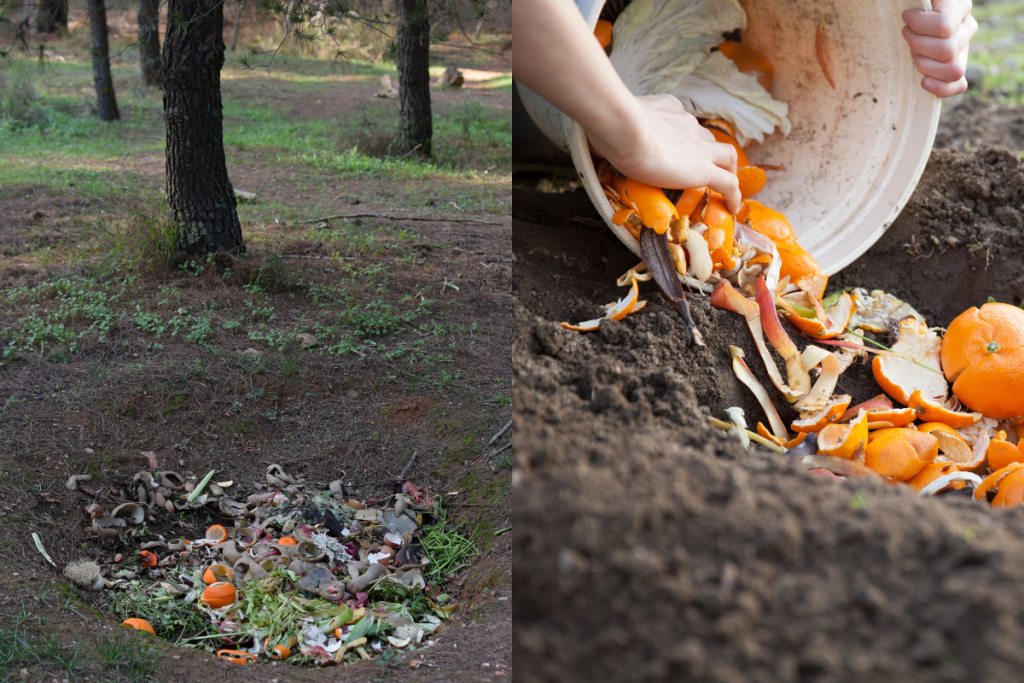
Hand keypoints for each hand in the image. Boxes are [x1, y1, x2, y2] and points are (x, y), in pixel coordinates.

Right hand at [586, 93, 742, 213]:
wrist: (625, 127)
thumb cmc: (613, 125)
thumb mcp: (615, 123)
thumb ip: (613, 129)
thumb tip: (594, 137)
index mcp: (671, 111)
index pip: (685, 124)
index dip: (686, 138)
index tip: (680, 151)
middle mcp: (689, 125)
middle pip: (708, 140)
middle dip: (710, 154)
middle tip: (705, 171)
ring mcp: (699, 148)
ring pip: (727, 157)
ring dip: (728, 171)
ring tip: (725, 189)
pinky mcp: (703, 170)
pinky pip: (728, 184)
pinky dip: (734, 196)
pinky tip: (733, 208)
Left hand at [902, 0, 977, 97]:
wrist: (915, 12)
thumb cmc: (912, 2)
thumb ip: (919, 0)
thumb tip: (910, 9)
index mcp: (960, 6)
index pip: (944, 27)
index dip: (919, 25)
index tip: (906, 16)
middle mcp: (967, 28)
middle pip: (946, 51)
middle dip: (918, 45)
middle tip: (907, 34)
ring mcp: (963, 49)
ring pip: (952, 70)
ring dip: (924, 64)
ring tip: (913, 51)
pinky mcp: (955, 66)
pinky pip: (958, 85)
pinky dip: (941, 88)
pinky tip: (924, 81)